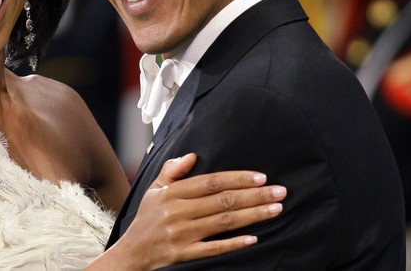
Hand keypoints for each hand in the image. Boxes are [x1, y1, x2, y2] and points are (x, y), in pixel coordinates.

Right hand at [99, 153, 285, 269]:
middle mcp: (178, 212)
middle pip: (222, 201)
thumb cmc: (146, 219)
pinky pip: (213, 248)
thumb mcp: (154, 190)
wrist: (131, 253)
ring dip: (252, 215)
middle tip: (280, 192)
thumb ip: (172, 171)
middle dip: (254, 196)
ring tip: (275, 209)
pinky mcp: (185, 254)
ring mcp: (182, 234)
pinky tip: (254, 238)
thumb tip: (192, 156)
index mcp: (172, 193)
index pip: (211, 182)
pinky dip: (234, 243)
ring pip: (223, 222)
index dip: (237, 178)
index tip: (261, 177)